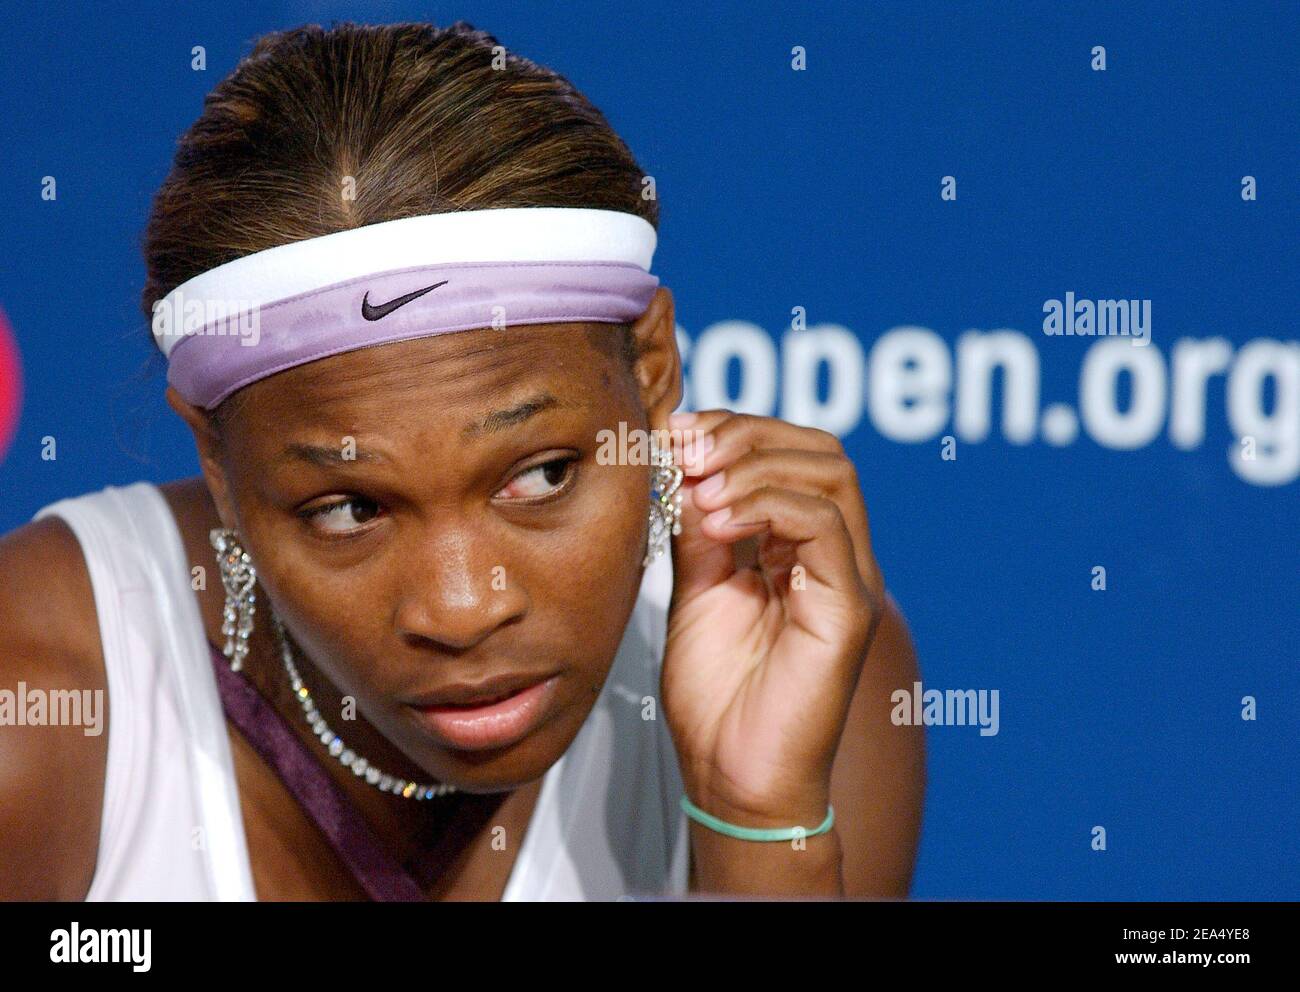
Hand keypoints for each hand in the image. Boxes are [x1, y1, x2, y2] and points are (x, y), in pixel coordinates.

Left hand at [660, 409, 884, 829]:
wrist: (730, 774)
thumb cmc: (716, 694)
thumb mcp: (696, 587)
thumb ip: (697, 526)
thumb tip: (680, 460)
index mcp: (801, 548)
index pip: (792, 454)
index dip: (735, 428)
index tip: (676, 431)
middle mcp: (835, 556)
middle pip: (820, 450)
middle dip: (746, 434)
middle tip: (686, 449)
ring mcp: (849, 580)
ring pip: (830, 475)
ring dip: (753, 466)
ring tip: (698, 489)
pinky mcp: (849, 609)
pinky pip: (825, 526)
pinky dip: (767, 505)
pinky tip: (716, 521)